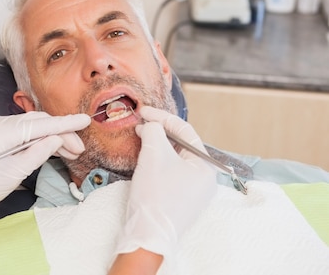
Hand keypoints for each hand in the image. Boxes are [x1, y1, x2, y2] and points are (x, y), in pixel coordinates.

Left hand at [0, 111, 89, 220]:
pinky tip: (50, 147)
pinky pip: (23, 131)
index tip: (85, 121)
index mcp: (3, 132)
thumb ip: (37, 154)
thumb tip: (56, 140)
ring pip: (32, 126)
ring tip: (69, 151)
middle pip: (39, 123)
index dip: (66, 124)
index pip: (42, 124)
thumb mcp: (13, 174)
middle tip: (79, 149)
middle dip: (61, 133)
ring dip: (51, 136)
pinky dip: (38, 138)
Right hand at [115, 106, 216, 260]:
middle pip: (181, 145)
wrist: (148, 234)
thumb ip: (154, 132)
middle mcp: (205, 178)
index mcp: (206, 166)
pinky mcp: (181, 200)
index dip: (162, 117)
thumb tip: (151, 125)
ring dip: (157, 146)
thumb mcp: (154, 155)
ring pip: (175, 159)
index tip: (142, 112)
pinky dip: (158, 162)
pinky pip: (171, 173)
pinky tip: (144, 159)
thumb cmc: (156, 195)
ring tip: (140, 139)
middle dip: (159, 132)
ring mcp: (194, 191)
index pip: (185, 131)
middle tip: (140, 125)